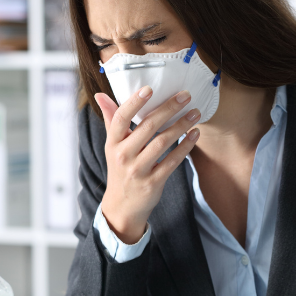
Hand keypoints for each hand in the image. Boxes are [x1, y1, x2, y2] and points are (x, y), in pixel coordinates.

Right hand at [95, 86, 200, 243]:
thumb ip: (111, 119)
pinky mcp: (153, 182)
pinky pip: (172, 161)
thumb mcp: (112, 146)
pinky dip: (185, 146)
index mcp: (113, 143)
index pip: (120, 118)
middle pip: (148, 127)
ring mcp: (138, 170)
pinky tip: (195, 134)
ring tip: (195, 113)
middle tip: (185, 95)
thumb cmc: (120, 169)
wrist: (122, 206)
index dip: (134, 102)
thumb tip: (100, 95)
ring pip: (162, 142)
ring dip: (181, 125)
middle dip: (169, 109)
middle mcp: (123, 156)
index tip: (150, 88)